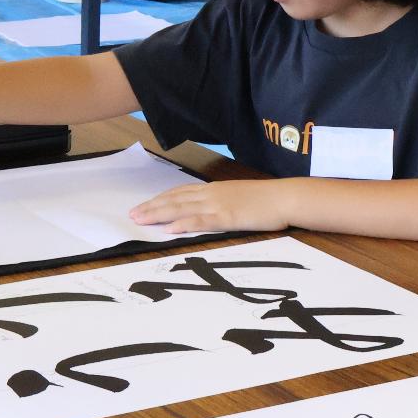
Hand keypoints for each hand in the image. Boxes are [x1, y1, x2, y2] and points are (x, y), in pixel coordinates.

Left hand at [128, 179, 290, 235]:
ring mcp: (217, 205)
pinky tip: (169, 229)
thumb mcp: (238, 197)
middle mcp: (211, 194)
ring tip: (140, 220)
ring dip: (158, 214)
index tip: (144, 205)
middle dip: (151, 207)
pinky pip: (200, 221)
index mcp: (214, 189)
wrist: (285, 197)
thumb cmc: (266, 200)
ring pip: (181, 208)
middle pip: (174, 200)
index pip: (180, 193)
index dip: (160, 199)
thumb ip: (221, 202)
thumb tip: (207, 210)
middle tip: (132, 215)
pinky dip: (182, 224)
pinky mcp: (226, 217)